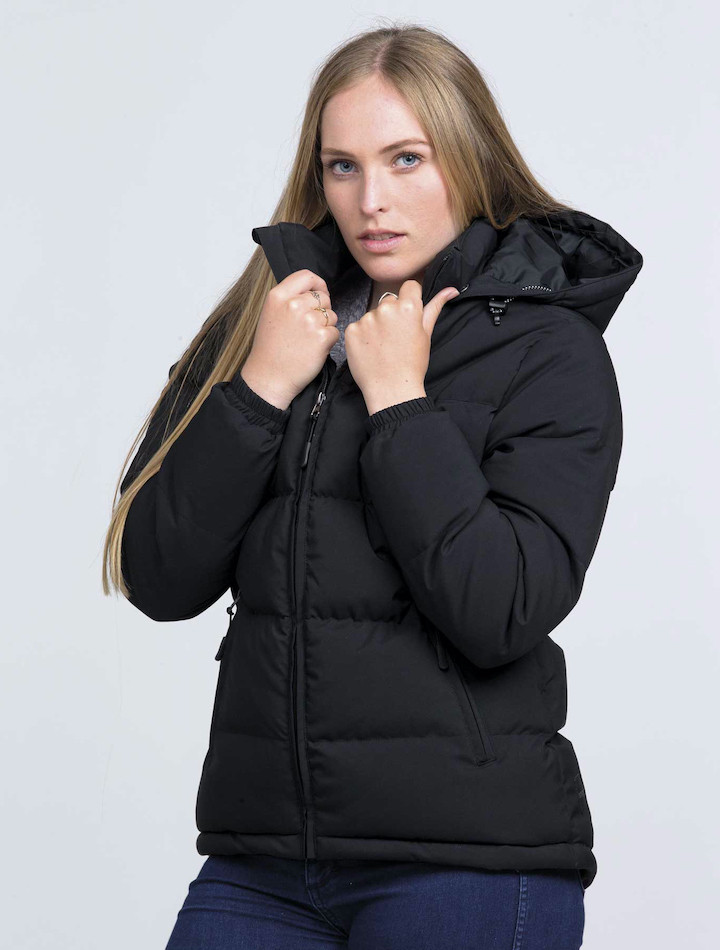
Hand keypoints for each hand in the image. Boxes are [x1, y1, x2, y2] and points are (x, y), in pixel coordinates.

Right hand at [242, 270, 338, 408]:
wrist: (269, 377)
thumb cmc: (270, 348)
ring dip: (326, 327)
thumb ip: (289, 298)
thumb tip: (314, 291)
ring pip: (332, 315)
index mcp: (278, 296)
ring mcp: (308, 321)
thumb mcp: (271, 313)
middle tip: (309, 327)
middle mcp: (293, 304)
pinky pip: (335, 332)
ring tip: (308, 340)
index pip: (307, 276)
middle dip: (322, 310)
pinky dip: (329, 341)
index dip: (317, 285)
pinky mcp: (321, 337)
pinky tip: (314, 350)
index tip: (319, 294)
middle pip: (323, 297)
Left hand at [345, 280, 458, 414]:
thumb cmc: (413, 364)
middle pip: (389, 301)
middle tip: (396, 338)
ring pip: (373, 314)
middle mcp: (386, 308)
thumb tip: (451, 290)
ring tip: (383, 347)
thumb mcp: (426, 334)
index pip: (409, 286)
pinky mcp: (352, 330)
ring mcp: (366, 319)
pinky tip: (370, 351)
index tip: (409, 315)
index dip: (410, 299)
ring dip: (377, 326)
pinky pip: (358, 326)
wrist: (392, 390)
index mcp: (408, 307)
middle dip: (393, 314)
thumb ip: (435, 307)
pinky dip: (362, 337)